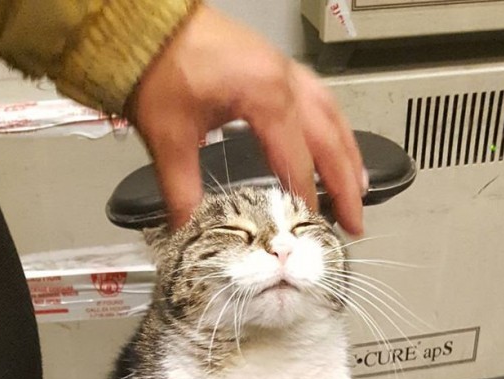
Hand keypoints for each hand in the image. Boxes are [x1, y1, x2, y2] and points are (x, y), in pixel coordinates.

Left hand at [127, 4, 364, 233]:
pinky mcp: (274, 66)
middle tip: (355, 222)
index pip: (297, 161)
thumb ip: (182, 191)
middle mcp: (284, 80)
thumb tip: (188, 230)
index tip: (310, 230)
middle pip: (330, 139)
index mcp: (265, 96)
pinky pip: (318, 100)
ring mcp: (283, 69)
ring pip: (332, 116)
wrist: (144, 23)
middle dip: (346, 184)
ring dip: (348, 155)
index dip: (306, 199)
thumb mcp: (168, 137)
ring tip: (359, 189)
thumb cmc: (157, 66)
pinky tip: (335, 144)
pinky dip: (333, 128)